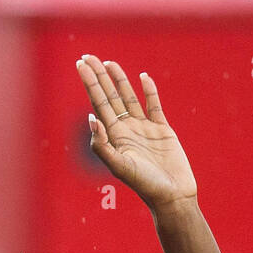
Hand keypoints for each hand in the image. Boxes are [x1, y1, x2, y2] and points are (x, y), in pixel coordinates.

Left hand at [76, 55, 196, 211]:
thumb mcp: (119, 166)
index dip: (89, 83)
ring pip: (129, 98)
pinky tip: (142, 77)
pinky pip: (154, 106)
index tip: (81, 64)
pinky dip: (149, 91)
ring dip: (119, 80)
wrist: (172, 195)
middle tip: (88, 56)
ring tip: (109, 63)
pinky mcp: (163, 130)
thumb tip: (90, 118)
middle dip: (98, 77)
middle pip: (109, 97)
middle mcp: (126, 130)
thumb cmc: (144, 185)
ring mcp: (144, 129)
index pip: (98, 103)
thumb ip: (102, 145)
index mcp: (113, 136)